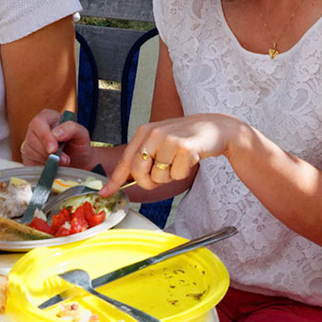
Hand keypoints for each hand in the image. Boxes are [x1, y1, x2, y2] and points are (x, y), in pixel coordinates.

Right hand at [20, 110, 95, 168]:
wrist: (78, 164)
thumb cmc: (78, 146)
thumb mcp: (82, 134)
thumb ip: (71, 128)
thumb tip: (56, 134)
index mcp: (48, 117)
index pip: (39, 123)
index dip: (45, 136)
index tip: (54, 149)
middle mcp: (36, 128)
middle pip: (32, 138)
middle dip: (47, 152)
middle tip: (63, 160)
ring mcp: (30, 143)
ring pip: (29, 151)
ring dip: (46, 160)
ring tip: (61, 162)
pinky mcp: (28, 157)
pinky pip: (29, 162)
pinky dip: (42, 166)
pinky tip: (52, 165)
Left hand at [102, 113, 244, 195]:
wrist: (216, 128)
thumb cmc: (186, 137)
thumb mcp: (160, 141)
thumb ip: (144, 156)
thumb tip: (126, 180)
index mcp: (144, 131)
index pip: (125, 160)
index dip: (114, 179)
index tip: (105, 192)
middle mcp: (154, 133)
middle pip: (139, 172)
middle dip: (148, 182)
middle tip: (162, 175)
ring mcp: (169, 139)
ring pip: (159, 177)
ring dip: (170, 176)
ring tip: (179, 160)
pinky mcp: (185, 148)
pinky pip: (176, 175)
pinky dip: (183, 173)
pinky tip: (190, 159)